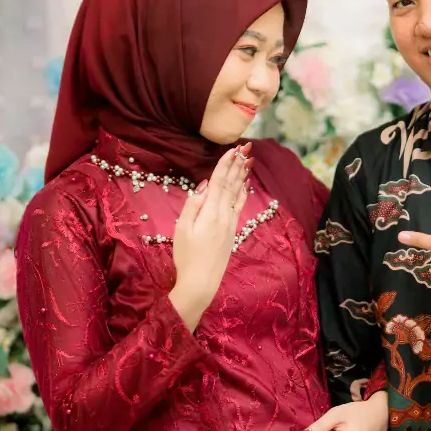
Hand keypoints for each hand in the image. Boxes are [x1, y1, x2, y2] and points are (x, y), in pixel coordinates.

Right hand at [168, 144, 249, 330]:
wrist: (201, 282)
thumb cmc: (187, 256)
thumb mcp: (182, 228)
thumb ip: (193, 204)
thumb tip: (205, 185)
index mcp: (212, 213)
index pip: (220, 182)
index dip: (225, 164)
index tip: (232, 149)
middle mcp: (225, 216)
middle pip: (232, 185)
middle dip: (237, 165)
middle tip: (246, 148)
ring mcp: (230, 225)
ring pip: (237, 194)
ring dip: (242, 176)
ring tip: (248, 161)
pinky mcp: (232, 233)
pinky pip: (239, 206)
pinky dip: (242, 193)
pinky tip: (244, 187)